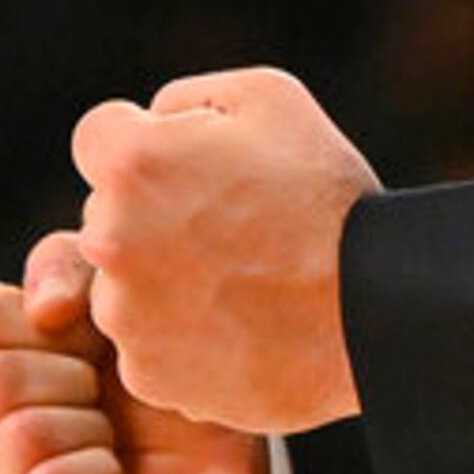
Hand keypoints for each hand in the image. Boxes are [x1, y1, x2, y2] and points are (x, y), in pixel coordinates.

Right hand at [0, 231, 273, 473]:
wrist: (237, 467)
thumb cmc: (174, 379)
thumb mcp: (125, 296)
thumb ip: (71, 267)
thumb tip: (44, 308)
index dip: (57, 322)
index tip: (103, 341)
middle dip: (76, 380)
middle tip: (112, 401)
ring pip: (19, 435)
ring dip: (92, 432)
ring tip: (116, 445)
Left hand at [74, 66, 381, 435]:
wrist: (375, 313)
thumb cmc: (328, 198)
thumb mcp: (270, 99)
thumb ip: (187, 100)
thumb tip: (151, 122)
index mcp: (134, 164)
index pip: (98, 137)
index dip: (147, 143)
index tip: (192, 166)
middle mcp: (110, 239)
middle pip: (106, 214)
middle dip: (150, 214)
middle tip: (231, 228)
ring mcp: (125, 315)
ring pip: (122, 284)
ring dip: (161, 279)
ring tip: (242, 281)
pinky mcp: (147, 374)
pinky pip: (146, 344)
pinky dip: (182, 337)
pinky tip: (241, 324)